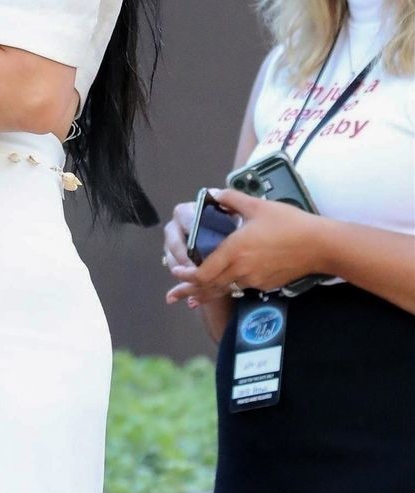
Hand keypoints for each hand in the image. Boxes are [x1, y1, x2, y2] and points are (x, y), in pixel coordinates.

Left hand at [166, 189, 332, 304]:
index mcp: (235, 250)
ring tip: (189, 299)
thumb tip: (212, 193)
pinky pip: (241, 288)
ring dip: (206, 293)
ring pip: (224, 290)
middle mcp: (241, 270)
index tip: (176, 273)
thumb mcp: (257, 206)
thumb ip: (231, 199)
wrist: (320, 245)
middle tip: (173, 295)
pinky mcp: (266, 285)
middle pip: (209, 286)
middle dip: (188, 290)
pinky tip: (221, 288)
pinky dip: (226, 290)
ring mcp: (254, 280)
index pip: (203, 272)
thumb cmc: (289, 223)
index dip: (186, 276)